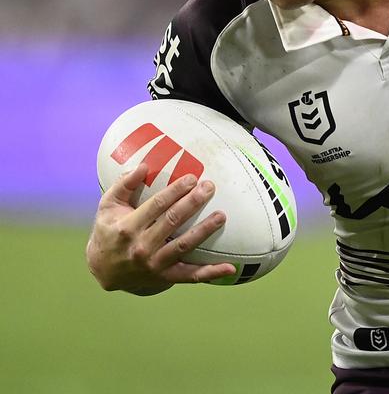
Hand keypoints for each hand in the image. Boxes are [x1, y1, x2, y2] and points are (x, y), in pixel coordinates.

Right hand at [86, 163, 234, 294]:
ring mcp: (154, 264)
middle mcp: (141, 247)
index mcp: (128, 227)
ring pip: (183, 246)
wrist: (103, 270)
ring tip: (221, 216)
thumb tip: (144, 166)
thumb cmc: (109, 230)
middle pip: (172, 221)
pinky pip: (190, 276)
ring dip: (204, 231)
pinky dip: (210, 273)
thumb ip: (123, 184)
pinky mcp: (165, 277)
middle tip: (210, 187)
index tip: (192, 178)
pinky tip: (229, 267)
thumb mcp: (107, 206)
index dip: (175, 191)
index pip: (156, 205)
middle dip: (193, 203)